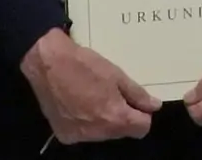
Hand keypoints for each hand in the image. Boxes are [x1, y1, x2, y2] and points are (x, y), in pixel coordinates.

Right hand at [19, 29, 159, 144]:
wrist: (47, 64)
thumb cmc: (85, 65)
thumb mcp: (116, 75)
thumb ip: (138, 94)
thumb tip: (154, 106)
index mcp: (115, 117)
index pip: (142, 129)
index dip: (142, 114)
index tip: (135, 102)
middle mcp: (98, 132)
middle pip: (122, 132)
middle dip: (123, 117)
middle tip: (112, 94)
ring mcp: (79, 136)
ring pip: (103, 134)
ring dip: (104, 120)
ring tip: (94, 97)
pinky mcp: (64, 135)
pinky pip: (84, 133)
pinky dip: (86, 123)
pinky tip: (79, 104)